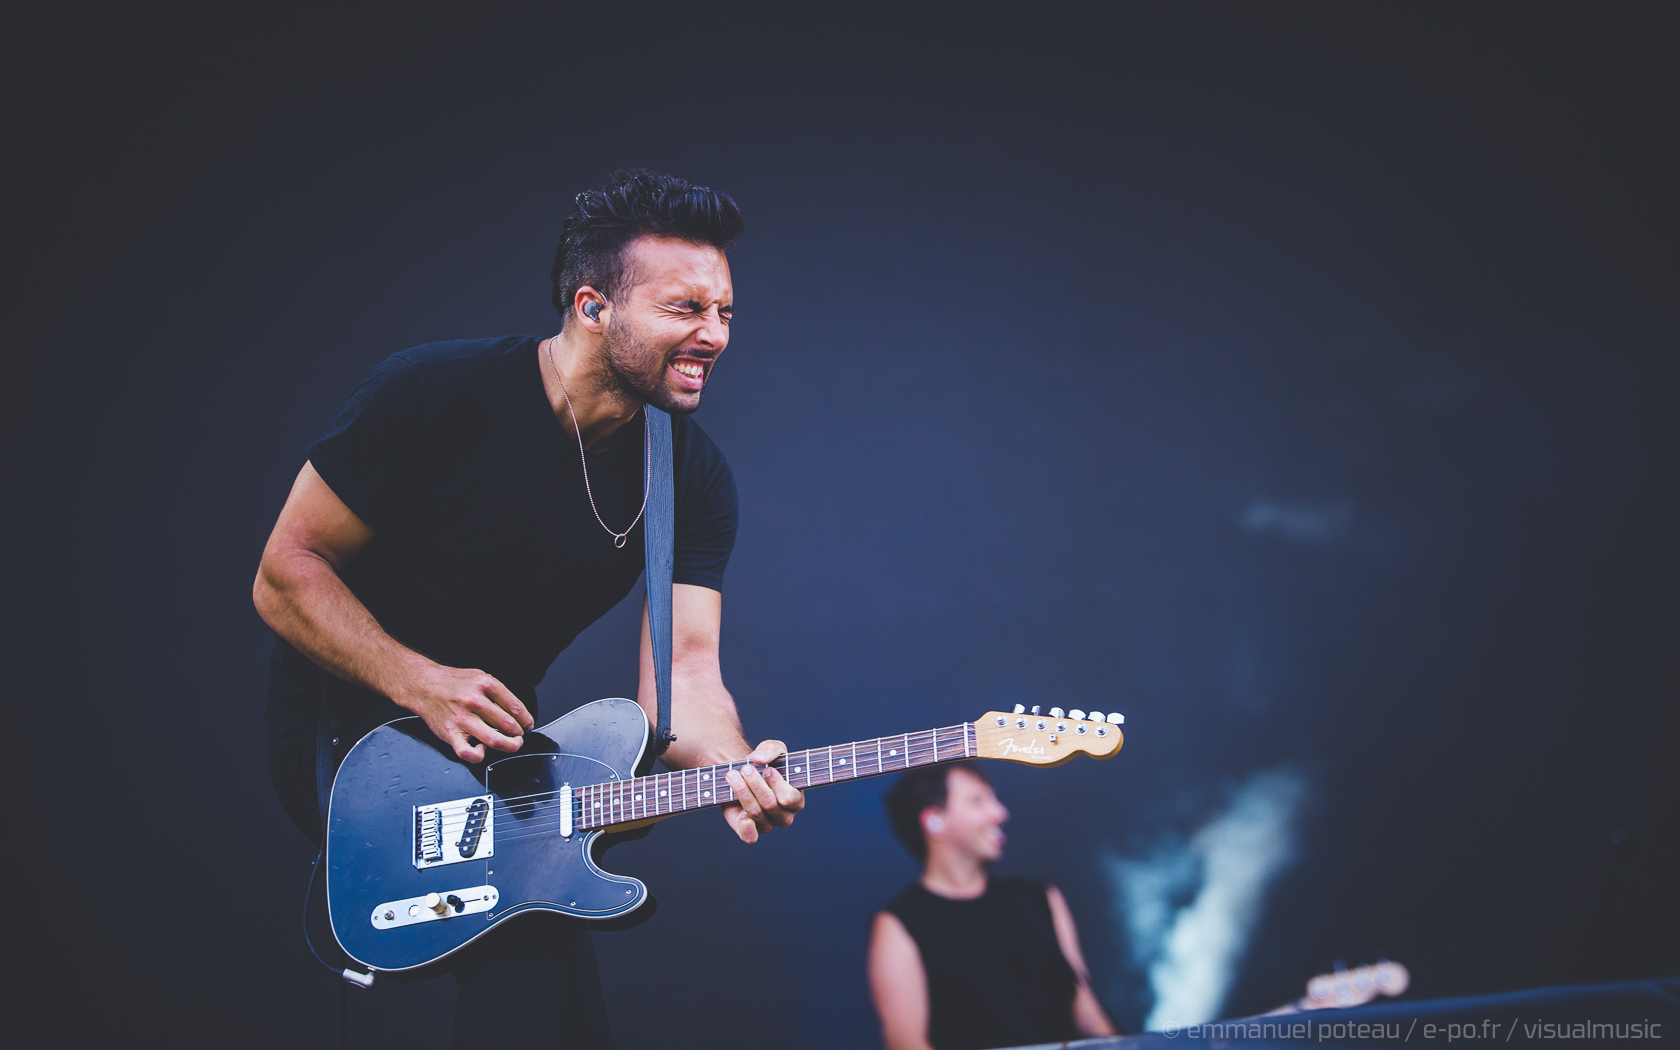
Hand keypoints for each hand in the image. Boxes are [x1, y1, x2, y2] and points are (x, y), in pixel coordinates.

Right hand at [397, 663, 533, 762]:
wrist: (424, 685)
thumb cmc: (453, 683)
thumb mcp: (480, 677)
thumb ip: (499, 693)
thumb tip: (518, 713)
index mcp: (485, 684)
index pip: (516, 707)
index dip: (526, 720)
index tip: (527, 725)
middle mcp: (474, 701)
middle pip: (509, 725)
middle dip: (519, 734)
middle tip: (519, 736)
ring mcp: (462, 718)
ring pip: (495, 740)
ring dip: (509, 746)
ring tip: (511, 744)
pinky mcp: (450, 733)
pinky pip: (468, 753)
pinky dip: (479, 755)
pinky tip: (482, 749)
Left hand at [722, 739, 804, 842]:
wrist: (743, 774)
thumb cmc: (764, 764)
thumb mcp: (771, 749)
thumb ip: (770, 749)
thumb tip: (759, 759)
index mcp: (796, 799)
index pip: (789, 798)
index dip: (777, 784)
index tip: (767, 770)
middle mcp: (784, 815)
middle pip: (770, 804)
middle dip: (755, 784)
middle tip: (745, 769)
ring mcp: (768, 825)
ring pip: (756, 813)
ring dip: (742, 792)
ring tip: (732, 775)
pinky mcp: (750, 831)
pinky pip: (751, 838)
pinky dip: (746, 828)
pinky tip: (741, 815)